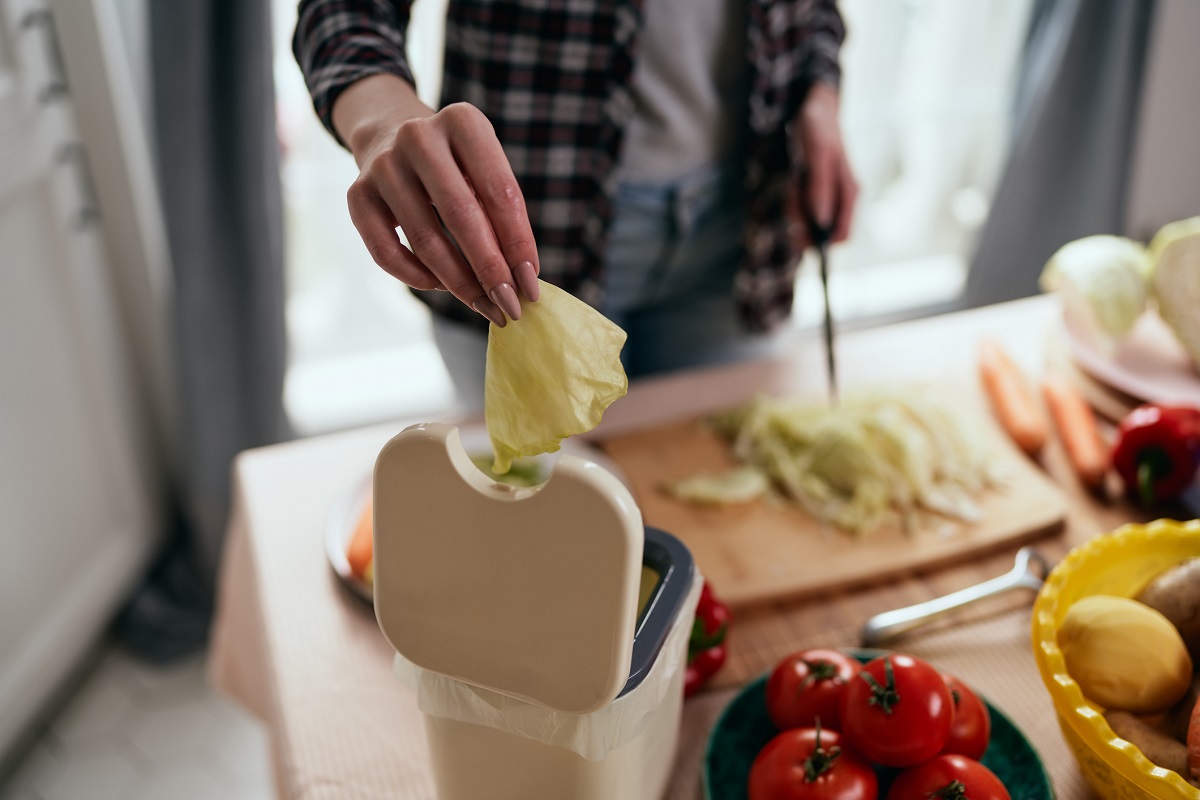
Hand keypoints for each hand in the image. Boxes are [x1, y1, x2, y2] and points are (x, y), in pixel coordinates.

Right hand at [333, 74, 539, 326]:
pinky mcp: (357, 194)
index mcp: (463, 122)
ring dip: (458, 283)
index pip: (500, 191)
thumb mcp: (484, 170)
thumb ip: (502, 216)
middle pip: (462, 216)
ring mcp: (383, 165)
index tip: (531, 284)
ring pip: (425, 241)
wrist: (390, 134)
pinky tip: (440, 285)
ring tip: (482, 304)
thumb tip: (520, 280)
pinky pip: (387, 252)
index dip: (518, 243)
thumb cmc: (455, 165)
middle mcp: (419, 136)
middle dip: (490, 270)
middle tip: (510, 306)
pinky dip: (417, 278)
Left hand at [788, 82, 857, 246]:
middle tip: (792, 198)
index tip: (800, 232)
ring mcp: (828, 196)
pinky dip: (791, 202)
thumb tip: (820, 220)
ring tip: (792, 185)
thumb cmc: (819, 128)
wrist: (814, 108)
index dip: (822, 242)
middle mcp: (840, 198)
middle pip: (821, 232)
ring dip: (794, 211)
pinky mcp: (814, 191)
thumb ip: (819, 187)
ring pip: (809, 222)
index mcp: (849, 193)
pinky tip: (791, 184)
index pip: (842, 236)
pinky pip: (800, 208)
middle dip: (802, 223)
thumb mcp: (817, 155)